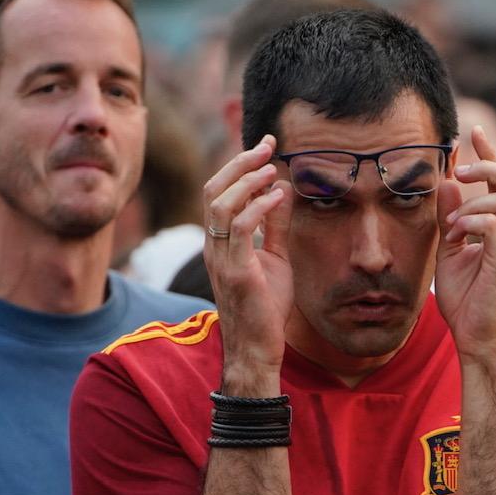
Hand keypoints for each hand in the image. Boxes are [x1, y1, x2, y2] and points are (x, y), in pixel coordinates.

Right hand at [202, 134, 293, 378]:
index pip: (219, 192)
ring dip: (247, 181)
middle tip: (267, 146)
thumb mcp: (275, 257)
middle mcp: (213, 246)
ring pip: (220, 204)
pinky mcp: (235, 272)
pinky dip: (258, 207)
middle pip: (213, 189)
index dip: (239, 165)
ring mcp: (221, 258)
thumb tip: (282, 190)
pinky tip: (277, 197)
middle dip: (239, 162)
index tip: (266, 147)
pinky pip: (239, 228)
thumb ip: (275, 225)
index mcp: (219, 241)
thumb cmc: (265, 308)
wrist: (258, 348)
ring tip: (272, 169)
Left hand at [435, 125, 495, 360]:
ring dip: (474, 201)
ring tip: (454, 222)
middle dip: (490, 165)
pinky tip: (457, 234)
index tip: (473, 132)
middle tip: (462, 168)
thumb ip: (450, 217)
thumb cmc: (466, 300)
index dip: (491, 153)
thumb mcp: (450, 250)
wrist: (474, 339)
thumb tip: (450, 180)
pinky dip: (472, 221)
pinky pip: (494, 227)